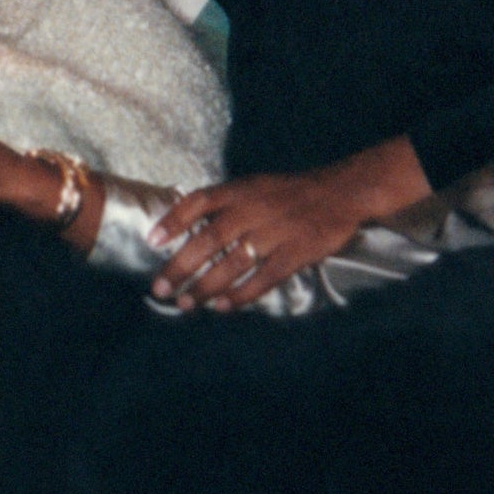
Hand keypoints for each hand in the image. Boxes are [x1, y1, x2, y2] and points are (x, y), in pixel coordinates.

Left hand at [148, 136, 427, 310]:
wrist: (341, 192)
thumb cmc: (288, 194)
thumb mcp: (253, 186)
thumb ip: (222, 205)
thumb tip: (182, 228)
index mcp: (241, 190)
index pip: (199, 201)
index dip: (174, 220)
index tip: (152, 241)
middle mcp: (254, 209)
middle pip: (209, 240)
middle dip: (181, 267)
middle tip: (160, 289)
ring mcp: (275, 232)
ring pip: (233, 263)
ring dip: (205, 287)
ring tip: (185, 304)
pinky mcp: (296, 253)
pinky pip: (264, 278)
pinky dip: (241, 295)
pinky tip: (222, 307)